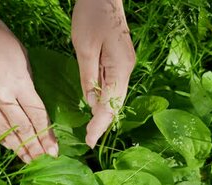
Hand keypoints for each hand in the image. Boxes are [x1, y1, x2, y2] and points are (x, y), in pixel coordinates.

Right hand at [0, 12, 56, 162]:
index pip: (37, 115)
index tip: (53, 150)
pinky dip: (0, 138)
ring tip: (27, 159)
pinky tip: (8, 146)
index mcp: (19, 83)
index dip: (46, 135)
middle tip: (43, 159)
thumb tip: (32, 99)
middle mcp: (3, 97)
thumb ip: (27, 81)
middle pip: (23, 128)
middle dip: (34, 146)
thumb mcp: (21, 56)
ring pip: (5, 131)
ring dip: (18, 147)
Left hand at [72, 0, 135, 147]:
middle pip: (117, 103)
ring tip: (91, 130)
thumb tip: (91, 102)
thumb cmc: (92, 16)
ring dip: (104, 113)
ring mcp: (125, 65)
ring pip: (116, 96)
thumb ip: (88, 77)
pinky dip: (105, 99)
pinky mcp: (120, 61)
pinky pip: (113, 86)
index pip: (111, 104)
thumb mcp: (84, 48)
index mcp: (120, 68)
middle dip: (103, 123)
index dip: (99, 125)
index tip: (89, 141)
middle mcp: (127, 69)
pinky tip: (95, 108)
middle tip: (89, 141)